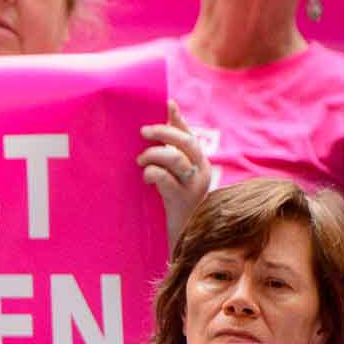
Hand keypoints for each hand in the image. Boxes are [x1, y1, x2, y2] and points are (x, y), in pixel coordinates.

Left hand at [139, 100, 211, 244]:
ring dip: (154, 154)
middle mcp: (201, 172)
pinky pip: (164, 178)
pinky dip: (152, 173)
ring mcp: (193, 186)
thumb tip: (151, 139)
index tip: (167, 103)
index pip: (190, 135)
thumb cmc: (175, 209)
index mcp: (200, 163)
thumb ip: (167, 161)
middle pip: (186, 142)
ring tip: (141, 160)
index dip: (178, 119)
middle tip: (144, 131)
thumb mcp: (174, 181)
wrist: (185, 239)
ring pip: (176, 158)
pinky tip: (146, 178)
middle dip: (164, 132)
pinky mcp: (181, 200)